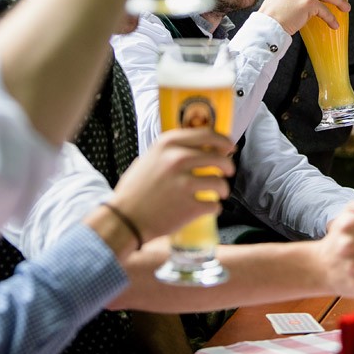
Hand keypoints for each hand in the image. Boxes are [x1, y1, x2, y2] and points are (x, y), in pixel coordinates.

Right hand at [107, 128, 235, 241]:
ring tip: (219, 193)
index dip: (222, 141)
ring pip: (220, 182)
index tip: (229, 147)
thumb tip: (200, 147)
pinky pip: (214, 205)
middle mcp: (177, 159)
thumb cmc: (134, 189)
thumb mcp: (149, 158)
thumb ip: (171, 150)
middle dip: (228, 165)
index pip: (207, 134)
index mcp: (168, 144)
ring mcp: (184, 184)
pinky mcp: (189, 207)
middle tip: (228, 171)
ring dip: (223, 188)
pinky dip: (214, 208)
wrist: (124, 219)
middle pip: (219, 158)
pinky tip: (209, 208)